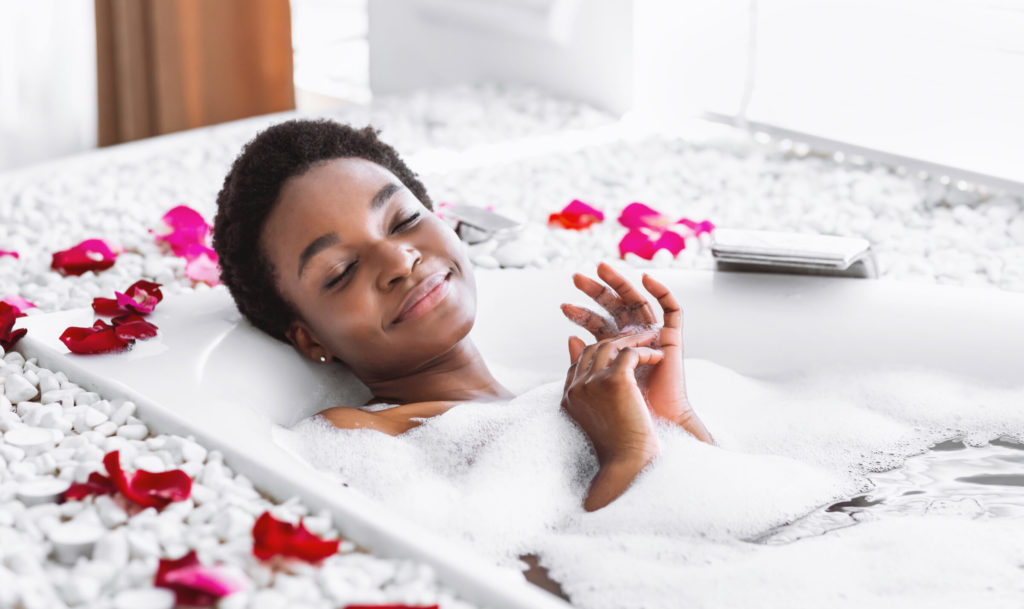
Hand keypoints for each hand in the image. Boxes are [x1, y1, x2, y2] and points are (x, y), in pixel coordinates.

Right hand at [561, 332, 661, 465]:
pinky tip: (659, 357)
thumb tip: (604, 378)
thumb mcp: (602, 420)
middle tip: (639, 338)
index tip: (622, 350)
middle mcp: (576, 388)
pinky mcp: (614, 380)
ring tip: (653, 339)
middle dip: (617, 340)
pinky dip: (646, 351)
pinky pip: (630, 353)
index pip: (579, 363)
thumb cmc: (620, 450)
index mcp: (569, 398)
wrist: (628, 465)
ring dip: (634, 340)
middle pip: (593, 349)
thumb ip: (597, 396)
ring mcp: (592, 382)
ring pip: (611, 346)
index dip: (599, 352)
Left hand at [562, 263, 713, 443]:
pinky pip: (672, 310)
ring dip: (621, 283)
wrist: (653, 426)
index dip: (581, 314)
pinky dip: (662, 292)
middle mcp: (635, 340)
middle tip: (576, 278)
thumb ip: (586, 359)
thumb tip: (569, 338)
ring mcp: (654, 337)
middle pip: (615, 308)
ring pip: (637, 302)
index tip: (563, 307)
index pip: (598, 324)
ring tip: (602, 268)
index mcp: (617, 350)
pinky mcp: (673, 339)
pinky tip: (647, 279)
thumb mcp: (597, 380)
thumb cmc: (625, 412)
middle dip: (596, 291)